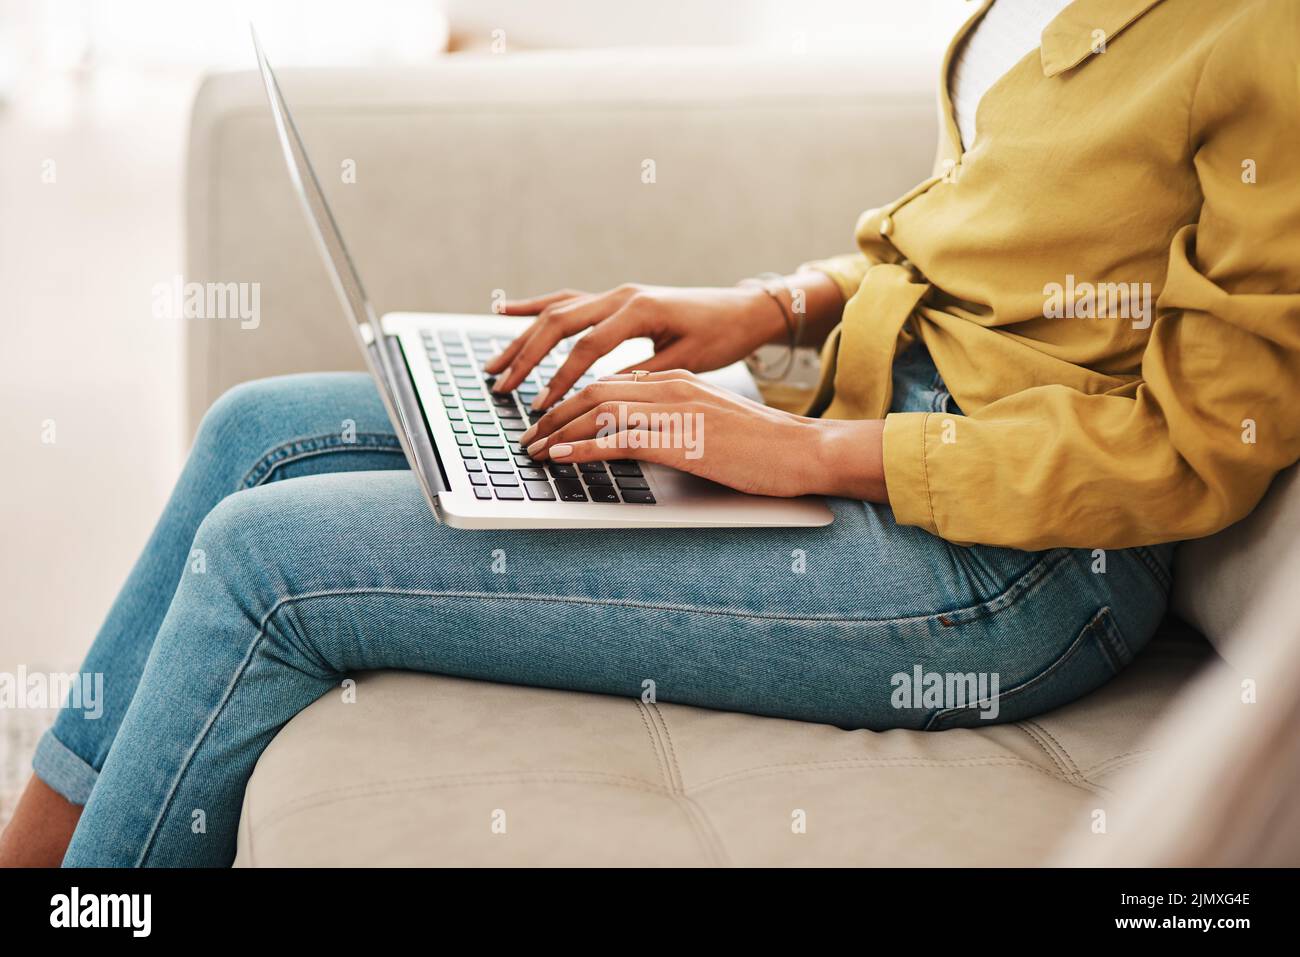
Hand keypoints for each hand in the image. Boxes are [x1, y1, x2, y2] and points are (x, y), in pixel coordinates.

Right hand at [484, 284, 784, 409]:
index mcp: (641, 309)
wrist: (742, 310)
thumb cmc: (722, 336)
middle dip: (526, 358)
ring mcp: (615, 294)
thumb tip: (601, 397)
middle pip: (559, 323)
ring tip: (494, 366)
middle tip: (501, 388)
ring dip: (522, 339)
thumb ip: (642, 376)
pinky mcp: (613, 300)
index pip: (588, 347)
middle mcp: (622, 295)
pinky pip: (565, 301)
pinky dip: (534, 308)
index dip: (561, 379)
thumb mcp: (688, 362)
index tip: (540, 408)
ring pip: (556, 312)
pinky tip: (504, 312)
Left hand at [517, 369, 887, 500]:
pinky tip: (562, 458)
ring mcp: (676, 412)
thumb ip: (674, 421)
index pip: (610, 383)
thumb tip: (637, 436)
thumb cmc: (761, 445)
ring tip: (534, 450)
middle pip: (595, 391)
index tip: (548, 422)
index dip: (571, 401)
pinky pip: (620, 440)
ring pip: (600, 411)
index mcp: (677, 380)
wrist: (803, 450)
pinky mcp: (683, 441)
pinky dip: (583, 449)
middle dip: (554, 415)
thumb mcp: (710, 423)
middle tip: (528, 437)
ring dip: (560, 432)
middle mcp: (672, 387)